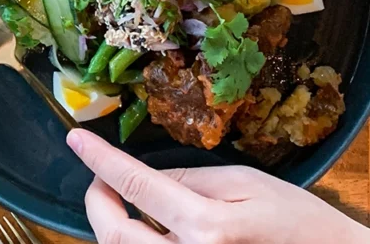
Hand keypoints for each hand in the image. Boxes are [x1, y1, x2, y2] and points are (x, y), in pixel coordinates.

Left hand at [66, 129, 369, 243]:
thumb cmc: (297, 222)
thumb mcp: (245, 183)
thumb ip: (188, 178)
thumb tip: (143, 176)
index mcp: (207, 227)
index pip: (136, 186)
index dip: (100, 160)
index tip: (76, 139)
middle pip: (114, 234)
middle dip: (97, 201)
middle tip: (101, 179)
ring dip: (113, 225)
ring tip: (123, 202)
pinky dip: (134, 241)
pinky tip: (144, 226)